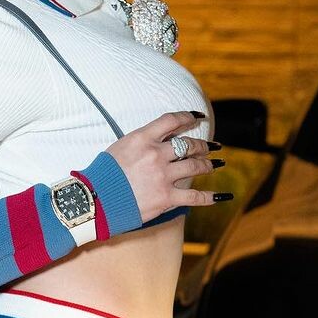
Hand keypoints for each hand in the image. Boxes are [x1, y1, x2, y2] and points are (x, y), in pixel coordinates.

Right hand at [104, 111, 226, 223]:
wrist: (95, 201)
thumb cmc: (102, 175)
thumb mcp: (120, 147)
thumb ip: (141, 142)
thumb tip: (158, 140)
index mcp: (142, 138)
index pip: (172, 121)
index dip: (188, 117)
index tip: (199, 117)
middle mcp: (155, 155)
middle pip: (188, 145)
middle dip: (202, 145)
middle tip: (211, 146)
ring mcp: (163, 176)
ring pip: (195, 166)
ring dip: (208, 165)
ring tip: (215, 164)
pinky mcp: (166, 198)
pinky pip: (195, 197)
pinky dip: (210, 197)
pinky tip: (221, 196)